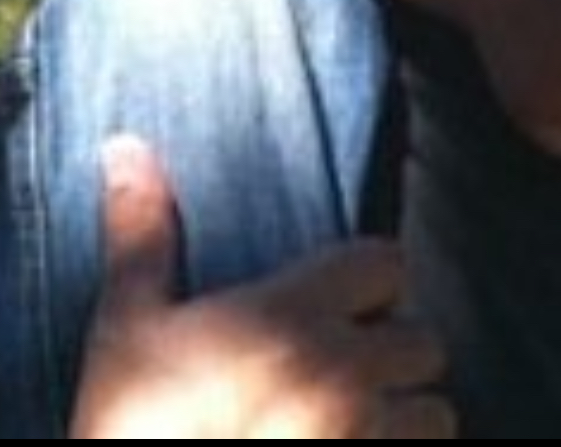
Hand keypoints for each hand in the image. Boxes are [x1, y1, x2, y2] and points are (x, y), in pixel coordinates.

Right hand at [70, 135, 455, 439]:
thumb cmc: (129, 434)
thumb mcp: (125, 332)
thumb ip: (143, 235)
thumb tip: (123, 143)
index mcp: (291, 317)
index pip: (388, 264)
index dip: (368, 284)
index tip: (337, 309)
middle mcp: (341, 375)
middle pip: (422, 341)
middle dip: (390, 358)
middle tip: (339, 380)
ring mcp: (364, 443)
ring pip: (436, 416)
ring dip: (406, 423)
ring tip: (353, 434)